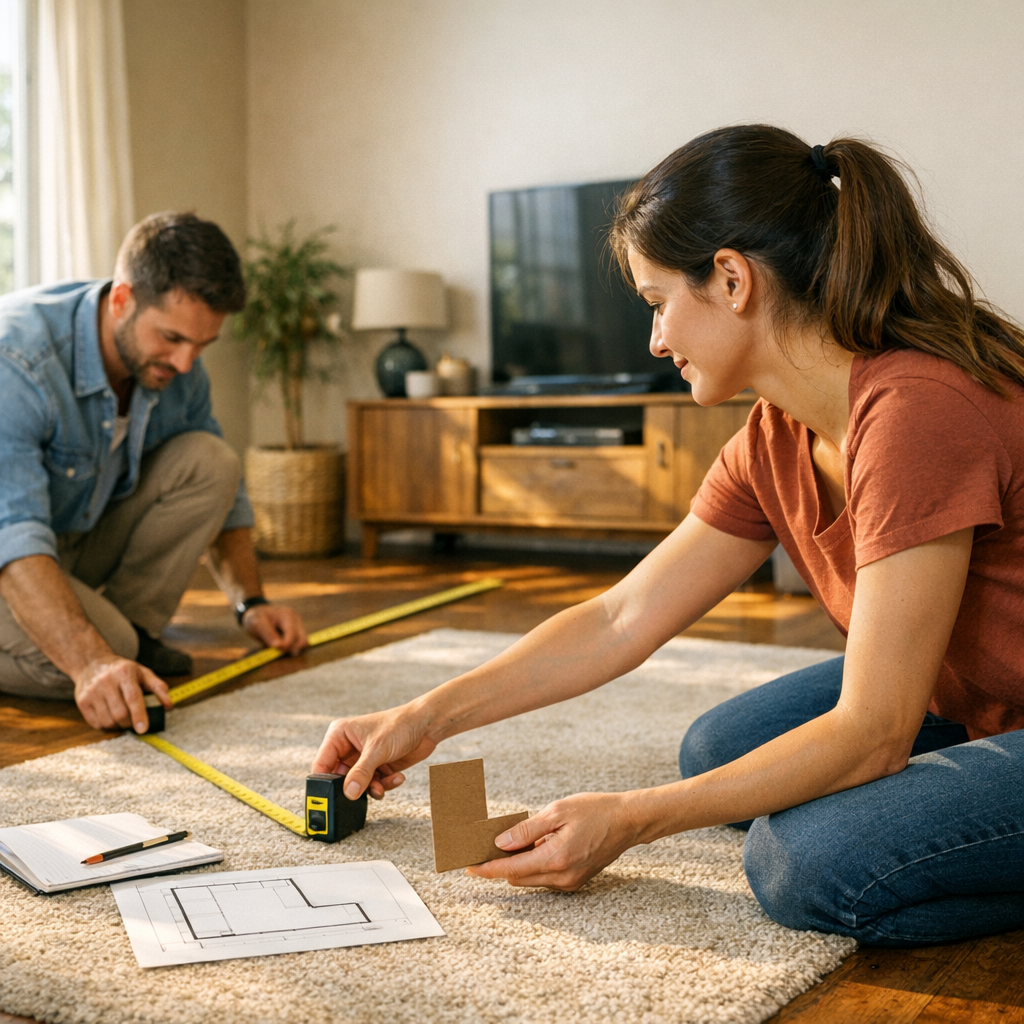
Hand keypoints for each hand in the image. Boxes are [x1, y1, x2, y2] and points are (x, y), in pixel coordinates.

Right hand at [73, 657, 171, 732]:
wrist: (91, 664)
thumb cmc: (123, 671)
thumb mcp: (142, 672)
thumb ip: (158, 687)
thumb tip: (168, 705)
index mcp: (124, 672)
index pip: (133, 697)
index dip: (139, 715)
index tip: (143, 729)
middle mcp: (106, 681)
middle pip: (120, 713)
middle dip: (130, 723)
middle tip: (135, 723)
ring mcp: (91, 692)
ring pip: (108, 721)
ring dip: (119, 726)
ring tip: (123, 719)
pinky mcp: (82, 701)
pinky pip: (96, 723)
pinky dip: (107, 726)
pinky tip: (111, 717)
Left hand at [242, 603, 306, 654]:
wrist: (257, 613)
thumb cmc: (256, 617)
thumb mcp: (257, 624)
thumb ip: (268, 634)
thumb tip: (279, 646)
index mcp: (287, 615)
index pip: (292, 633)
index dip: (286, 645)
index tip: (275, 650)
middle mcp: (296, 620)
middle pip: (302, 640)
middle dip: (291, 649)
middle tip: (277, 653)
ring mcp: (299, 626)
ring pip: (303, 643)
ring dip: (292, 649)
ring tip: (278, 650)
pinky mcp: (298, 632)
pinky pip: (299, 644)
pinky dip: (291, 648)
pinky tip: (281, 648)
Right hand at [311, 704, 437, 800]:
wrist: (426, 725)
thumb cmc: (399, 725)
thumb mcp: (377, 749)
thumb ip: (361, 773)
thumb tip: (348, 793)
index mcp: (339, 735)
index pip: (322, 763)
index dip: (324, 782)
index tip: (330, 798)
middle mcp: (348, 747)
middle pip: (339, 778)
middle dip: (353, 787)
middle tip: (363, 792)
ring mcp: (362, 758)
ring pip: (357, 784)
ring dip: (371, 788)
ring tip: (383, 784)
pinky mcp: (376, 767)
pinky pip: (373, 785)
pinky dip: (384, 785)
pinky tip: (396, 777)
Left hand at [467, 791, 639, 890]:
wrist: (628, 820)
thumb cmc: (595, 810)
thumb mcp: (557, 812)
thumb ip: (527, 830)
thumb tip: (500, 843)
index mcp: (555, 859)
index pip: (511, 870)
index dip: (487, 869)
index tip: (468, 867)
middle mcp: (562, 877)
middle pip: (518, 878)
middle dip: (499, 865)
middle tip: (483, 847)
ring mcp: (570, 882)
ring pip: (531, 878)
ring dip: (517, 864)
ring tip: (508, 842)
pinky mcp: (575, 880)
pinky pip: (545, 877)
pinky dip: (533, 864)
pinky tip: (532, 845)